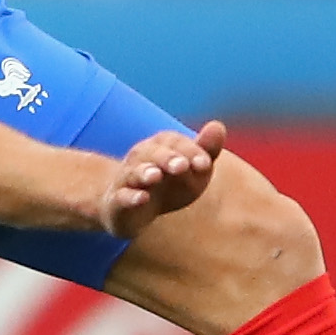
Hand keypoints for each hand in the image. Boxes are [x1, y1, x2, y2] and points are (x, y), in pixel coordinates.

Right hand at [97, 120, 227, 239]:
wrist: (128, 208)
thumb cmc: (169, 184)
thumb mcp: (191, 168)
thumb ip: (206, 149)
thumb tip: (218, 126)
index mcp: (161, 146)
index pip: (176, 143)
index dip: (191, 152)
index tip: (205, 164)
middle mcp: (141, 158)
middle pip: (153, 154)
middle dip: (168, 158)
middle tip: (181, 166)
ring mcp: (127, 179)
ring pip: (134, 172)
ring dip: (144, 173)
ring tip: (155, 176)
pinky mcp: (117, 202)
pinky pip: (121, 197)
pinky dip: (130, 197)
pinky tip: (141, 198)